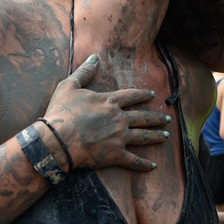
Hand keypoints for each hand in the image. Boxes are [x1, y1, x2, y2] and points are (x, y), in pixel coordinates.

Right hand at [40, 54, 170, 171]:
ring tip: (166, 136)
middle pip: (143, 117)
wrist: (56, 140)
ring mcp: (119, 137)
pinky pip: (133, 160)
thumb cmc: (60, 113)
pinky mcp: (115, 155)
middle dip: (157, 118)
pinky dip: (144, 164)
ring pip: (144, 136)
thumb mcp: (69, 86)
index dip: (143, 95)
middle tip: (167, 118)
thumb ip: (84, 72)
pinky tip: (153, 166)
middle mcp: (119, 118)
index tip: (153, 95)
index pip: (132, 96)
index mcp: (109, 102)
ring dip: (157, 136)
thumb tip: (94, 57)